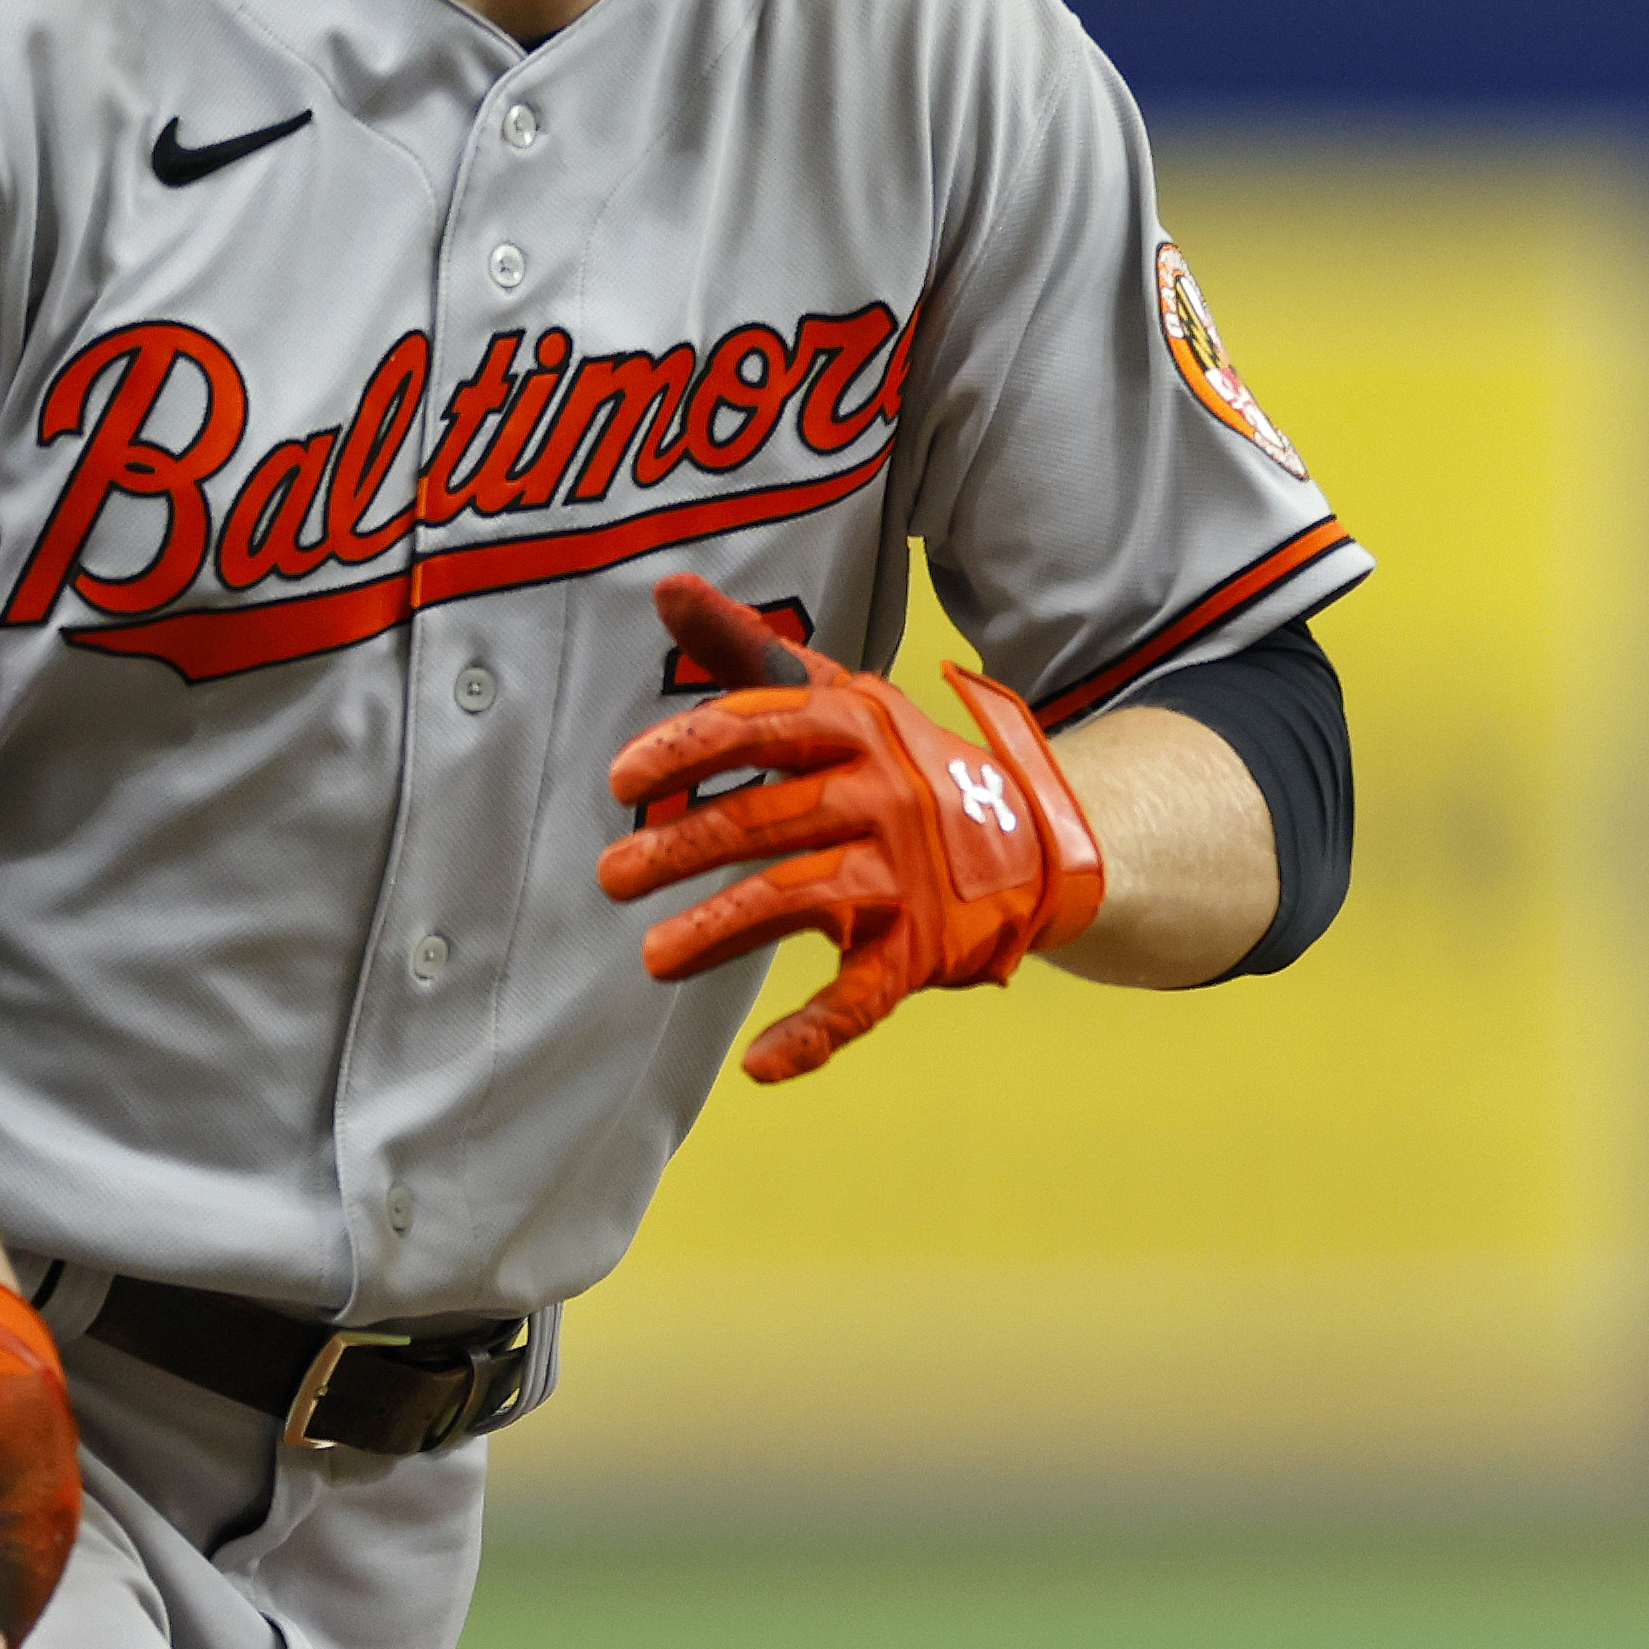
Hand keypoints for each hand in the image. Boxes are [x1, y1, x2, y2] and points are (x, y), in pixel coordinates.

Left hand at [597, 571, 1106, 1081]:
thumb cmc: (904, 764)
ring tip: (651, 958)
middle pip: (770, 820)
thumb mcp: (841, 696)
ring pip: (803, 901)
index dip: (689, 750)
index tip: (620, 780)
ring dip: (722, 932)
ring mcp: (907, 874)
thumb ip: (751, 652)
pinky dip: (815, 1034)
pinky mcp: (923, 947)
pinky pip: (864, 995)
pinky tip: (759, 1065)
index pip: (764, 727)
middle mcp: (884, 795)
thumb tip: (664, 583)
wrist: (1039, 839)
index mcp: (858, 727)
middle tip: (609, 876)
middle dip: (684, 848)